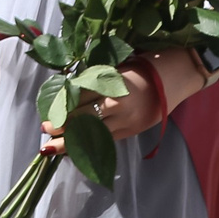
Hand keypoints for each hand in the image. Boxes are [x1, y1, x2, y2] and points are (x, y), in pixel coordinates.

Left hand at [39, 64, 167, 152]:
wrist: (174, 79)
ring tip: (52, 147)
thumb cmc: (142, 67)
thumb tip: (68, 92)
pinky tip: (74, 150)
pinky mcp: (131, 131)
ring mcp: (125, 120)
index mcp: (111, 83)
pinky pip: (105, 141)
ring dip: (70, 142)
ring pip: (92, 134)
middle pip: (83, 118)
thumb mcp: (116, 68)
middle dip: (61, 126)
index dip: (61, 106)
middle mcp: (117, 103)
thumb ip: (94, 80)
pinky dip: (88, 146)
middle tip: (45, 129)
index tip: (47, 111)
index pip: (80, 97)